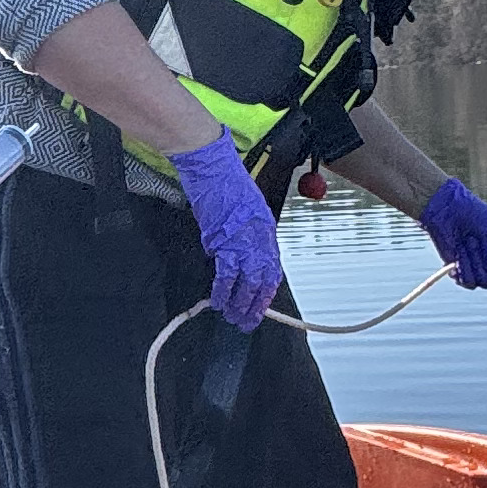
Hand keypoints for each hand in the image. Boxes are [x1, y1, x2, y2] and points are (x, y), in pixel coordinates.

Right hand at [172, 134, 281, 329]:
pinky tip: (217, 301)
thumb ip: (245, 233)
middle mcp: (260, 238)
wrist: (213, 166)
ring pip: (247, 281)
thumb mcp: (245, 209)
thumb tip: (235, 254)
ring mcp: (244, 240)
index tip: (261, 306)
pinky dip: (222, 290)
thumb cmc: (226, 182)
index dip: (267, 291)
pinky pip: (226, 273)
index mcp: (267, 229)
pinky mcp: (225, 240)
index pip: (273, 268)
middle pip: (263, 279)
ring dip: (239, 303)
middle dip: (256, 304)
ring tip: (231, 317)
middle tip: (247, 322)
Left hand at [419, 174, 486, 295]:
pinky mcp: (463, 273)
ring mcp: (480, 272)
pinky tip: (459, 250)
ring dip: (476, 260)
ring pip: (484, 282)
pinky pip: (468, 282)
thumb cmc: (479, 217)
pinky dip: (464, 265)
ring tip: (469, 241)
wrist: (449, 211)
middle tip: (484, 241)